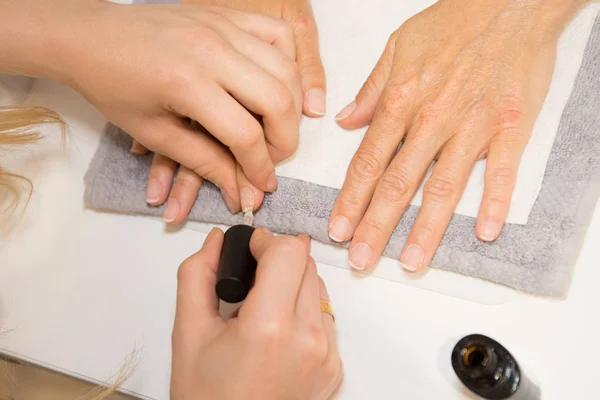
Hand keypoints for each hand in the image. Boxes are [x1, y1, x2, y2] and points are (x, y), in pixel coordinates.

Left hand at [1, 0, 301, 212]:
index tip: (262, 185)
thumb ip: (203, 162)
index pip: (245, 135)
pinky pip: (278, 34)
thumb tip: (240, 190)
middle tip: (273, 158)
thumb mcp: (154, 132)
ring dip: (292, 106)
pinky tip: (280, 85)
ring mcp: (223, 27)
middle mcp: (212, 51)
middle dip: (285, 140)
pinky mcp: (226, 16)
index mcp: (187, 84)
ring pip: (285, 68)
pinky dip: (288, 63)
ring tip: (278, 129)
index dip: (259, 167)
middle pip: (278, 100)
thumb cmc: (113, 85)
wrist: (90, 36)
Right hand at [171, 228, 342, 398]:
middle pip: (306, 264)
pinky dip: (304, 312)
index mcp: (269, 327)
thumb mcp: (188, 334)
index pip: (288, 252)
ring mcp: (327, 355)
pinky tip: (279, 332)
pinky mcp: (335, 367)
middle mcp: (309, 339)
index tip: (250, 251)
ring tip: (263, 310)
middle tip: (251, 281)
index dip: (266, 242)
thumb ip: (198, 275)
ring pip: (318, 288)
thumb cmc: (208, 399)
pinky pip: (326, 318)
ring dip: (293, 285)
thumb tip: (218, 241)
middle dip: (278, 261)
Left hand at [329, 0, 584, 270]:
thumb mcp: (397, 47)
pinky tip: (484, 233)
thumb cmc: (453, 22)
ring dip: (426, 229)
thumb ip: (371, 90)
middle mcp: (431, 120)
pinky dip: (494, 203)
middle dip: (376, 226)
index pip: (367, 163)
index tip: (338, 229)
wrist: (509, 3)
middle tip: (362, 260)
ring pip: (443, 187)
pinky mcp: (510, 128)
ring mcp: (472, 127)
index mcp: (401, 102)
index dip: (350, 200)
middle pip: (397, 184)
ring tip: (411, 261)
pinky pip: (501, 172)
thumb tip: (345, 120)